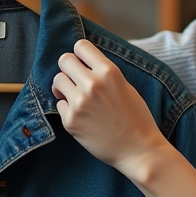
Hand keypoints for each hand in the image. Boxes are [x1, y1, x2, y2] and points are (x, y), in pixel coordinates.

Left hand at [52, 40, 169, 178]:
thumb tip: (86, 62)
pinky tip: (82, 116)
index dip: (80, 54)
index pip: (81, 46)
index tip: (83, 62)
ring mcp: (79, 103)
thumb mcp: (127, 87)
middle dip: (69, 69)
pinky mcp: (70, 121)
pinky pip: (59, 104)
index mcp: (109, 72)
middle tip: (75, 79)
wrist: (139, 150)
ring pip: (57, 81)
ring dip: (64, 87)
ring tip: (76, 97)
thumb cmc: (137, 119)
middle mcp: (92, 84)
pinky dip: (67, 109)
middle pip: (64, 60)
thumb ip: (106, 73)